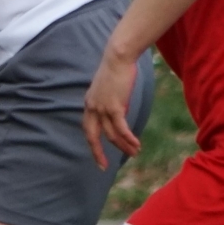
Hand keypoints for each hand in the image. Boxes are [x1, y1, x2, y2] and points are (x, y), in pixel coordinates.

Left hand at [81, 47, 142, 168]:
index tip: (97, 155)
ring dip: (123, 145)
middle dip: (98, 153)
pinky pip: (120, 128)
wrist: (118, 57)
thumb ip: (110, 102)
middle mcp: (92, 108)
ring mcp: (102, 108)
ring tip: (134, 153)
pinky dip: (128, 137)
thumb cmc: (116, 70)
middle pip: (93, 136)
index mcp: (89, 104)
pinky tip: (135, 144)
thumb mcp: (108, 89)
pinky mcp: (114, 106)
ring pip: (110, 134)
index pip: (88, 128)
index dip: (92, 143)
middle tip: (103, 167)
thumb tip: (119, 113)